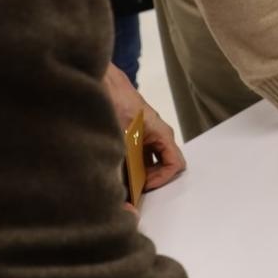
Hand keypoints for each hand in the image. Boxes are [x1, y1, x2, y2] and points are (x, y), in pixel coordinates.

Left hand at [103, 64, 186, 191]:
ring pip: (150, 161)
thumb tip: (124, 195)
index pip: (175, 164)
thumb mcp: (121, 138)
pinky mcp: (133, 133)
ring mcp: (146, 134)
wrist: (102, 82)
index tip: (143, 186)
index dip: (161, 179)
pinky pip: (138, 155)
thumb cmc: (116, 103)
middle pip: (164, 165)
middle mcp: (158, 135)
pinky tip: (113, 167)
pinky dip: (129, 164)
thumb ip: (124, 167)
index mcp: (162, 134)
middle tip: (131, 187)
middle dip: (149, 179)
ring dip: (138, 173)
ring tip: (120, 179)